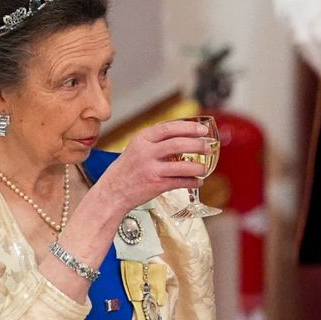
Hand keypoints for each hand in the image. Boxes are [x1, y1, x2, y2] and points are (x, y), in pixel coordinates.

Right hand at [94, 120, 210, 212]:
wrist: (112, 192)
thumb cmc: (127, 169)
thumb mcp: (137, 148)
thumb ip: (157, 142)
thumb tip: (186, 136)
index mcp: (142, 139)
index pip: (169, 128)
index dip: (189, 128)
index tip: (203, 130)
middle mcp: (146, 152)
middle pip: (178, 144)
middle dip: (198, 145)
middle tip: (208, 147)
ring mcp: (151, 169)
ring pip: (182, 165)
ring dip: (198, 167)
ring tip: (204, 168)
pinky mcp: (156, 185)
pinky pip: (180, 182)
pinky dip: (192, 182)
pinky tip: (198, 182)